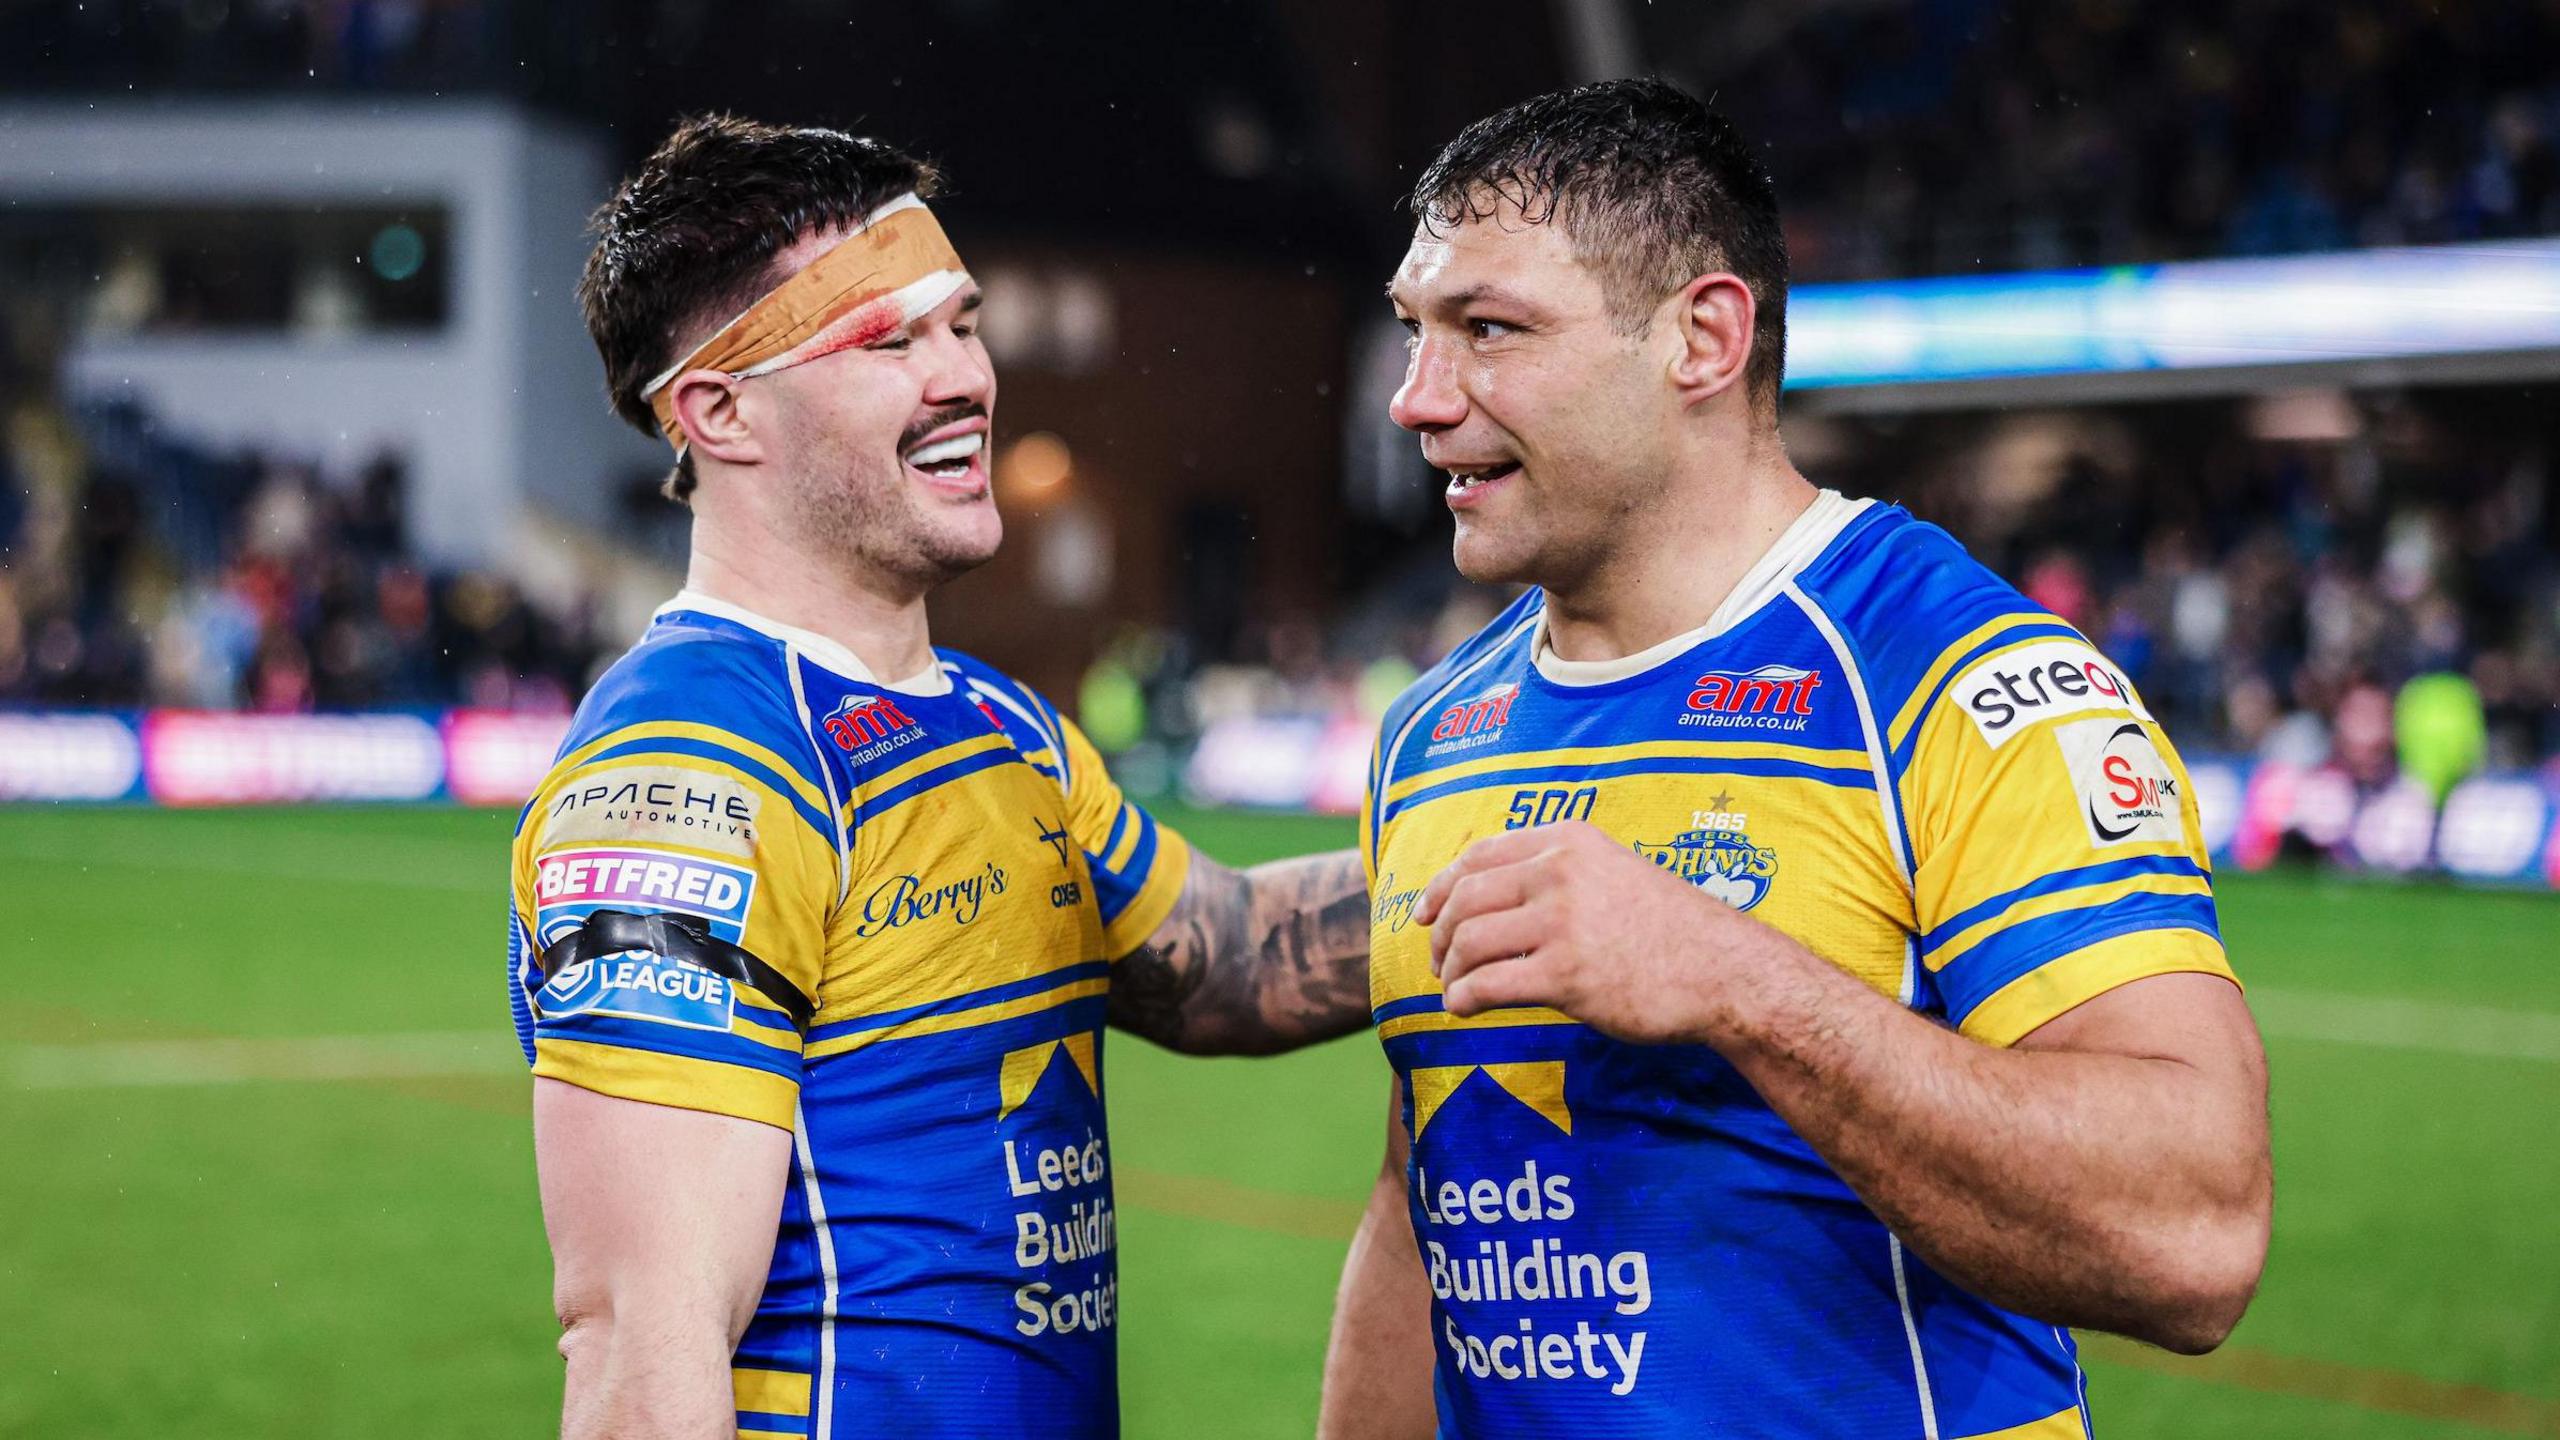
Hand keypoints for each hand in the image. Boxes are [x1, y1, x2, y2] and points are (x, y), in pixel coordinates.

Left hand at [1417, 820, 1772, 1044]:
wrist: (1723, 971)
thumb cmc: (1669, 930)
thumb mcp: (1612, 872)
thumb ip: (1559, 875)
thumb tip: (1493, 901)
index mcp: (1567, 842)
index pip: (1479, 855)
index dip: (1440, 886)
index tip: (1423, 914)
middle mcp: (1559, 872)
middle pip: (1465, 898)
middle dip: (1440, 934)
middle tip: (1438, 962)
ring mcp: (1561, 922)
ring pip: (1468, 941)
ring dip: (1449, 970)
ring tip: (1453, 990)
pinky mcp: (1565, 974)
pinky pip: (1487, 984)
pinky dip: (1463, 998)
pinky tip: (1465, 1009)